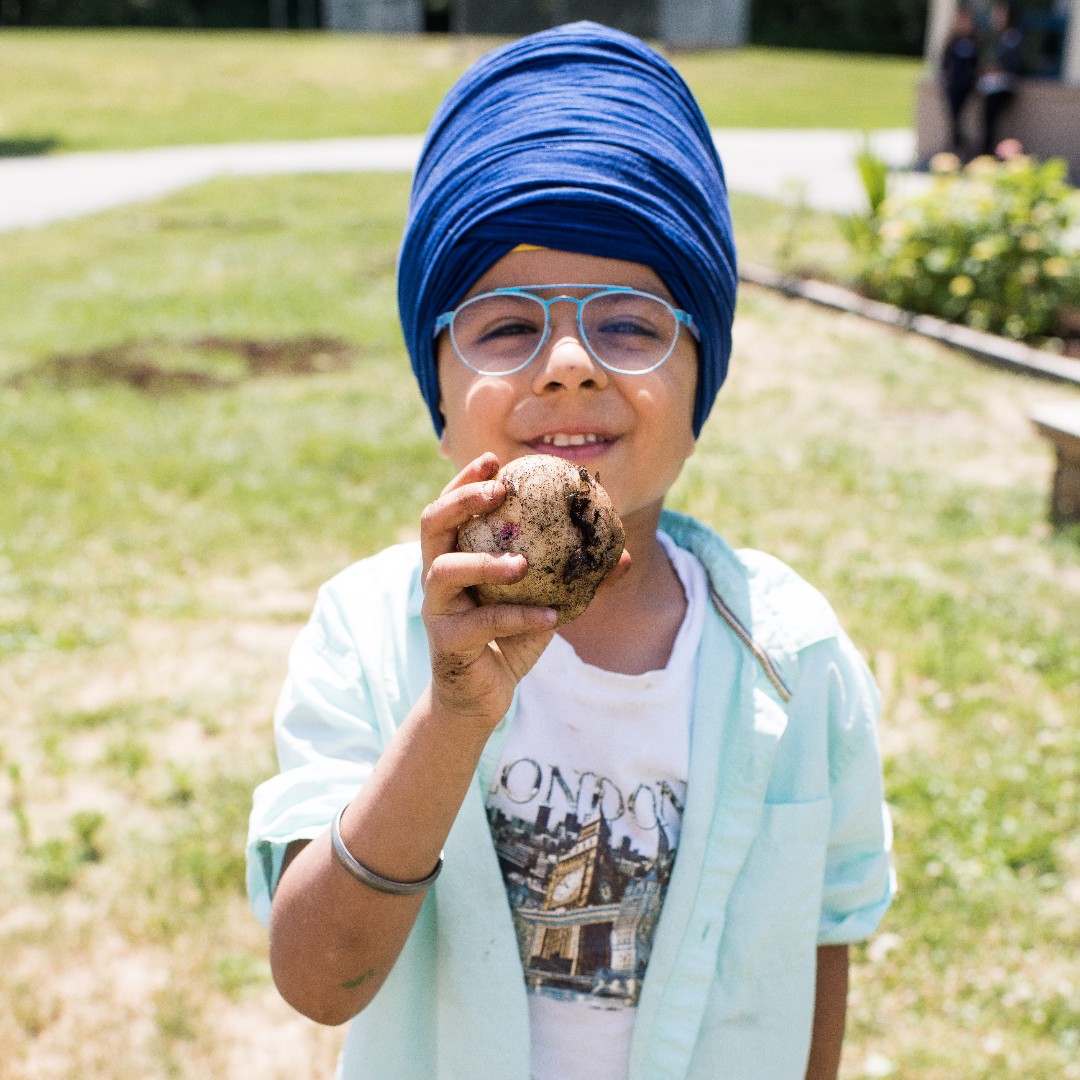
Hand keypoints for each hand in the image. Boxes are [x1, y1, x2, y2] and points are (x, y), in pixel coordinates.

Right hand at [420, 453, 557, 728]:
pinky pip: (482, 624)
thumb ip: (577, 579)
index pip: (451, 506)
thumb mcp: (545, 602)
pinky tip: (551, 615)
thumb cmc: (510, 639)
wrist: (483, 697)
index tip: (496, 459)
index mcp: (456, 555)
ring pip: (446, 571)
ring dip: (485, 562)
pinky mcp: (447, 642)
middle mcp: (438, 576)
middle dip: (462, 501)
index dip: (467, 479)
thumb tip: (624, 555)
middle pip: (433, 524)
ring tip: (522, 563)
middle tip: (500, 493)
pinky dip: (519, 617)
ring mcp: (437, 609)